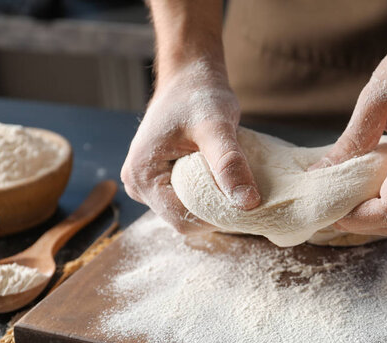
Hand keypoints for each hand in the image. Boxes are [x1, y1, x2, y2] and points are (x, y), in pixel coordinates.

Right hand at [121, 62, 260, 233]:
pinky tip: (225, 182)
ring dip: (213, 205)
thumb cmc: (198, 96)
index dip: (217, 219)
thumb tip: (248, 203)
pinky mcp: (160, 180)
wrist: (190, 77)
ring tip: (235, 184)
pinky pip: (186, 200)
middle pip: (183, 218)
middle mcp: (137, 185)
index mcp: (142, 176)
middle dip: (216, 213)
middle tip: (245, 194)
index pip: (183, 220)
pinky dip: (208, 196)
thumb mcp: (216, 127)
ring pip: (186, 211)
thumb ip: (229, 164)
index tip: (246, 205)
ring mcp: (147, 184)